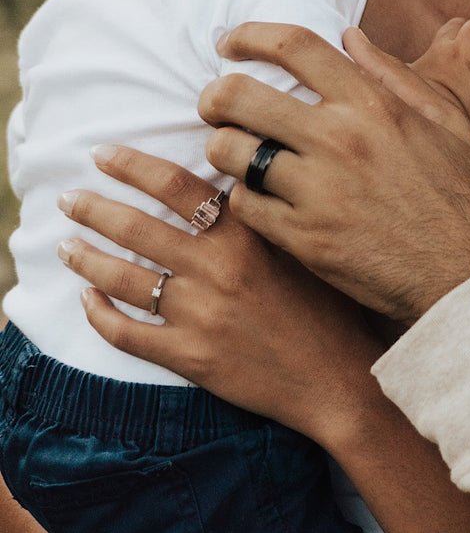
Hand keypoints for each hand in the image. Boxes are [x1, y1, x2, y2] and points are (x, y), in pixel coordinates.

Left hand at [59, 159, 377, 443]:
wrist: (341, 378)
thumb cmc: (331, 306)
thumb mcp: (303, 243)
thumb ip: (263, 213)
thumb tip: (228, 178)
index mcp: (246, 233)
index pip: (176, 184)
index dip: (132, 165)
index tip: (103, 154)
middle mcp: (218, 269)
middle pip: (138, 226)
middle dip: (93, 208)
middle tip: (68, 197)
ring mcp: (201, 315)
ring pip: (123, 279)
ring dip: (87, 258)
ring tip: (65, 245)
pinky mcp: (192, 358)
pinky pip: (129, 335)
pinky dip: (101, 317)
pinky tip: (88, 301)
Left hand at [198, 21, 469, 319]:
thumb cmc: (464, 196)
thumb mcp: (446, 120)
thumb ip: (393, 74)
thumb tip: (350, 38)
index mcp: (372, 104)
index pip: (293, 46)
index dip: (250, 35)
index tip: (230, 43)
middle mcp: (339, 140)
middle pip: (238, 95)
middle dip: (214, 96)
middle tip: (216, 106)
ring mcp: (317, 191)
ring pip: (229, 152)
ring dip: (224, 148)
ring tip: (236, 154)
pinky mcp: (304, 239)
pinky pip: (243, 205)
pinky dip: (243, 197)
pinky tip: (260, 198)